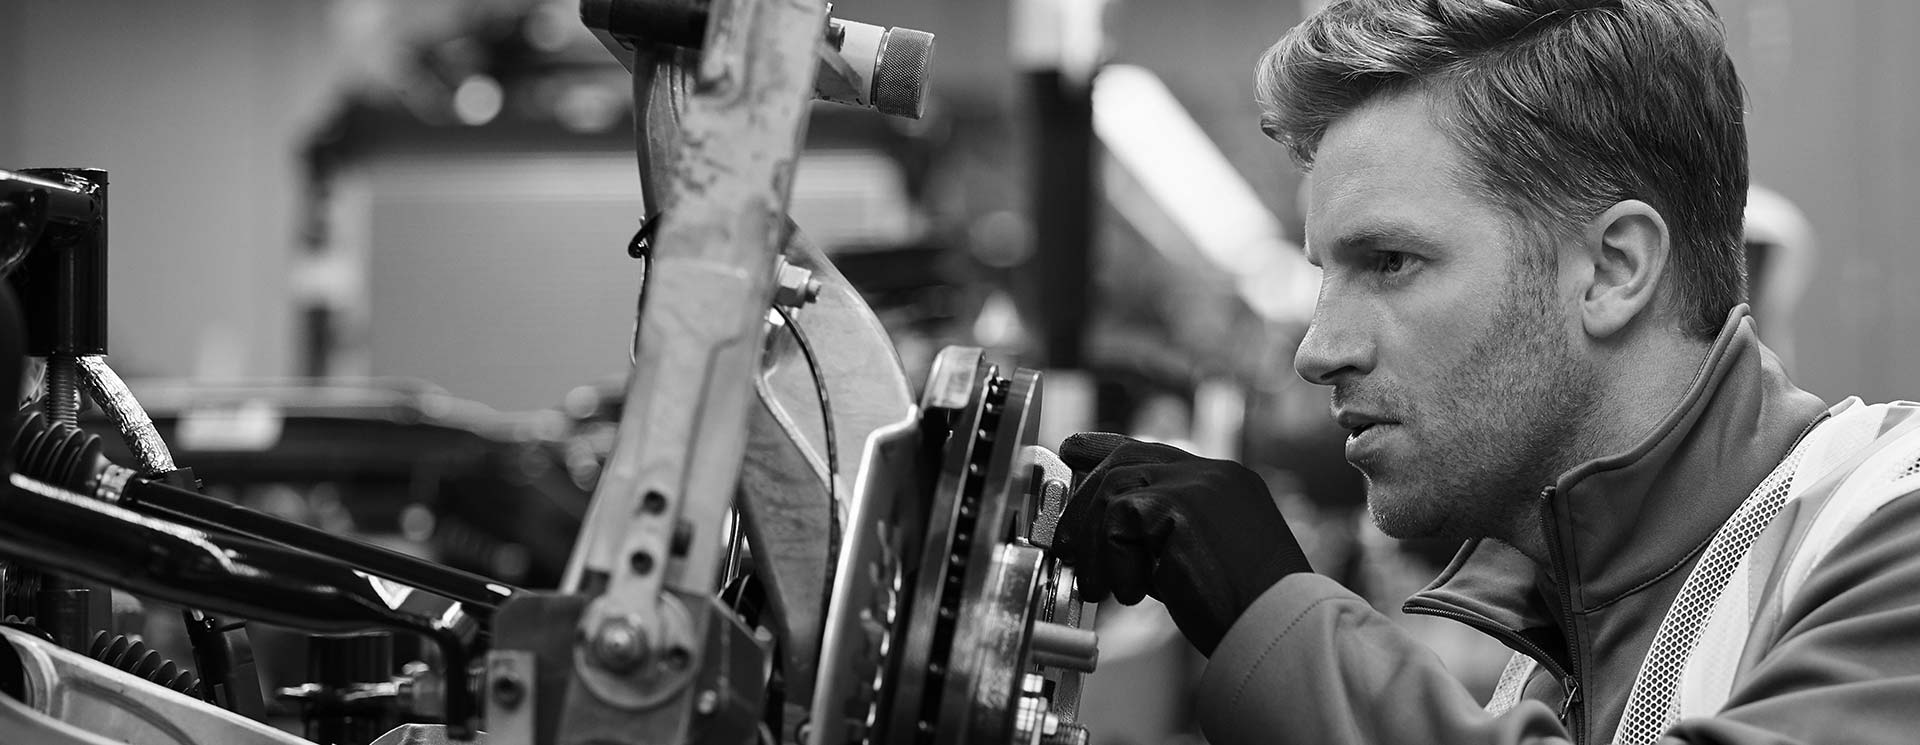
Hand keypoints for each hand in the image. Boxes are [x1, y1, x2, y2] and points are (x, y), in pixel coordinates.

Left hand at [1054, 432, 1310, 655]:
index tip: (1074, 452)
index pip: (1153, 451)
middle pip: (1125, 461)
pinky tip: (1132, 594)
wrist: (1281, 628)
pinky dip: (1114, 562)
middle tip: (1066, 546)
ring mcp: (1197, 484)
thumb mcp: (1202, 558)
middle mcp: (1212, 473)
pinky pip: (1118, 521)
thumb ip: (1163, 536)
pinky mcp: (1180, 505)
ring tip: (1099, 588)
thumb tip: (1109, 539)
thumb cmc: (1247, 610)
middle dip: (1084, 502)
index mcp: (1224, 482)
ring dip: (1092, 545)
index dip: (1105, 448)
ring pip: (1113, 489)